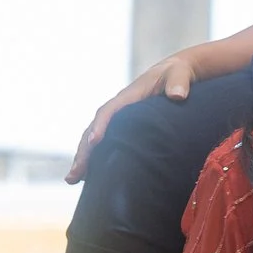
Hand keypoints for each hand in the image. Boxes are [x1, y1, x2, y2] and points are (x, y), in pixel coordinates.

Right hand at [66, 51, 205, 183]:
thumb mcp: (180, 73)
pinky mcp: (126, 128)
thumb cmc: (177, 73)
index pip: (109, 111)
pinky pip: (106, 142)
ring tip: (72, 180)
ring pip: (95, 138)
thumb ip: (178, 83)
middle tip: (74, 173)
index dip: (100, 126)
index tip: (93, 142)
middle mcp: (119, 108)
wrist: (176, 73)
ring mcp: (120, 119)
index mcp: (129, 96)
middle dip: (83, 150)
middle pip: (94, 128)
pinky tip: (90, 177)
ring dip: (84, 157)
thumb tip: (177, 95)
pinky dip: (96, 157)